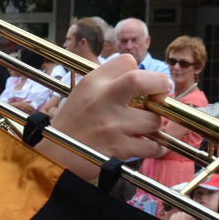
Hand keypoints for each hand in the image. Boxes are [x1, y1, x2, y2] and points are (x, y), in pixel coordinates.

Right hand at [49, 56, 169, 168]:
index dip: (139, 70)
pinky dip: (155, 147)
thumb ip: (106, 83)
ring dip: (155, 124)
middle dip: (160, 84)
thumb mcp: (80, 94)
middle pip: (142, 80)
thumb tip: (141, 79)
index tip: (144, 82)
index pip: (127, 62)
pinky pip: (152, 146)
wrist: (54, 157)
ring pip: (153, 119)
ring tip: (146, 127)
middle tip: (164, 91)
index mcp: (92, 83)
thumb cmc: (69, 126)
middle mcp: (102, 99)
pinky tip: (149, 145)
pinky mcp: (118, 148)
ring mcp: (112, 125)